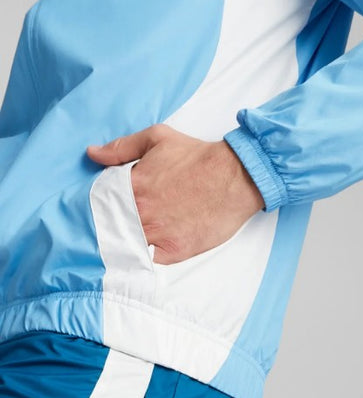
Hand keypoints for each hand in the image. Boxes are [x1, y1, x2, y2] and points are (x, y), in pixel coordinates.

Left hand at [86, 123, 264, 264]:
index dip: (101, 204)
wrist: (235, 176)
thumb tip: (93, 153)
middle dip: (113, 224)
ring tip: (138, 233)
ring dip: (129, 240)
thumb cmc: (198, 157)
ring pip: (128, 244)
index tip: (106, 205)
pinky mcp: (175, 251)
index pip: (100, 202)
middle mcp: (141, 213)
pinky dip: (149, 253)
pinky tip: (154, 243)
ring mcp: (157, 234)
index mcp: (132, 186)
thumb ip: (122, 147)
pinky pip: (150, 259)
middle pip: (112, 226)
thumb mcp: (158, 138)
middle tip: (124, 219)